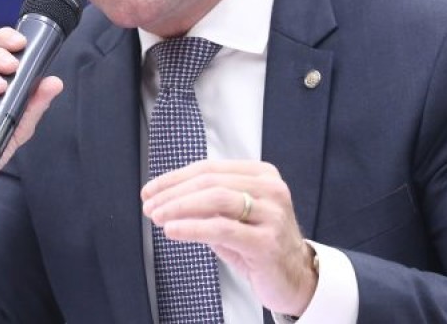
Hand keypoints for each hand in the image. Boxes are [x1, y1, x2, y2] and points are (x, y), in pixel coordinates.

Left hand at [141, 160, 317, 315]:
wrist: (296, 278)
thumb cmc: (260, 244)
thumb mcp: (234, 217)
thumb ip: (207, 203)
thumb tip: (165, 198)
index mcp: (262, 175)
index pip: (209, 168)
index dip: (175, 178)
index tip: (151, 190)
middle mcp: (270, 189)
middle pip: (210, 182)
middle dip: (173, 193)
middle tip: (150, 205)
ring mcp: (271, 214)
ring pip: (215, 199)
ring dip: (179, 207)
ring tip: (158, 217)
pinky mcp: (266, 241)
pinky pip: (221, 229)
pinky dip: (192, 228)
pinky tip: (173, 230)